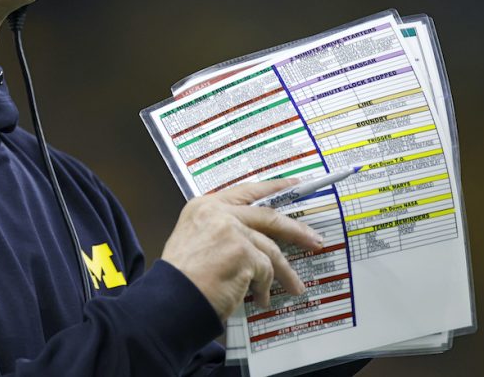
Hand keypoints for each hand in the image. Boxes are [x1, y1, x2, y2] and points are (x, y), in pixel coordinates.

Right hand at [161, 178, 323, 321]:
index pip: (245, 191)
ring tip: (294, 286)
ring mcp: (232, 231)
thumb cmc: (180, 278)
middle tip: (313, 239)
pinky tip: (260, 298)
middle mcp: (218, 213)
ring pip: (271, 249)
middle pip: (268, 216)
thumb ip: (221, 231)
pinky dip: (265, 287)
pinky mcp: (243, 252)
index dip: (272, 188)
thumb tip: (253, 242)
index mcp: (204, 206)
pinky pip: (266, 271)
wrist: (171, 298)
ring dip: (285, 271)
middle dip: (295, 230)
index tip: (293, 185)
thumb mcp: (194, 240)